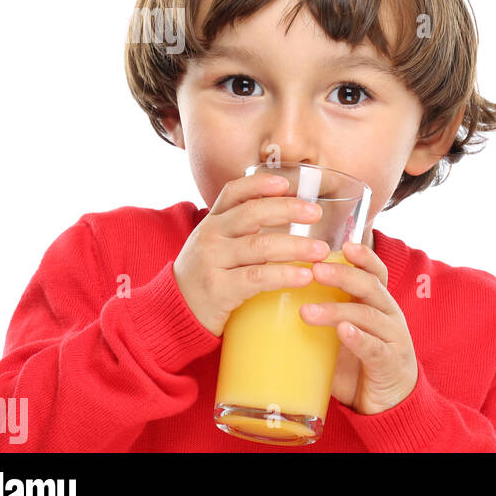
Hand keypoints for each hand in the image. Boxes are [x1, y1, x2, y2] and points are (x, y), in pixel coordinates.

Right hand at [173, 172, 332, 336]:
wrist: (174, 313)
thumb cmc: (208, 275)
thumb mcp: (218, 245)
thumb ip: (243, 229)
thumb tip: (292, 213)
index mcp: (213, 221)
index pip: (234, 192)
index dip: (260, 184)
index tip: (287, 183)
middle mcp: (210, 236)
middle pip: (252, 213)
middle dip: (288, 210)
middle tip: (316, 214)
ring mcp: (212, 262)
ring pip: (259, 246)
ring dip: (295, 246)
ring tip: (320, 251)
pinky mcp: (218, 289)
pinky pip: (257, 278)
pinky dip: (284, 275)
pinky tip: (304, 276)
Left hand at [299, 240, 417, 414]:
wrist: (389, 405)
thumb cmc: (358, 365)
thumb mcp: (340, 336)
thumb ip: (319, 318)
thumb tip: (268, 302)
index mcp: (378, 305)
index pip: (375, 272)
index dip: (362, 256)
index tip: (342, 244)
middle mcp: (389, 316)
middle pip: (370, 286)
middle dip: (343, 275)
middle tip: (314, 270)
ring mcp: (393, 339)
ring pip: (368, 315)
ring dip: (337, 310)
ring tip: (308, 311)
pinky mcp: (390, 364)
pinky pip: (375, 348)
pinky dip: (359, 338)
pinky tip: (343, 332)